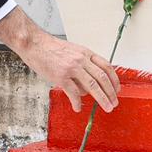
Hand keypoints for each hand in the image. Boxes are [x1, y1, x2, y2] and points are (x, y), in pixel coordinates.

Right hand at [0, 6, 119, 111]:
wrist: (34, 44)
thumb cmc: (51, 48)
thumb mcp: (73, 50)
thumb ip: (83, 63)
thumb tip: (89, 83)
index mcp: (86, 53)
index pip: (106, 66)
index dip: (114, 79)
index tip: (116, 89)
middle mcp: (81, 60)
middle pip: (102, 78)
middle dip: (111, 92)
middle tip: (114, 103)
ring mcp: (72, 68)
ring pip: (92, 86)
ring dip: (102, 99)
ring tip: (106, 107)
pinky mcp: (61, 77)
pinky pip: (74, 93)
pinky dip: (77, 102)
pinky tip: (77, 108)